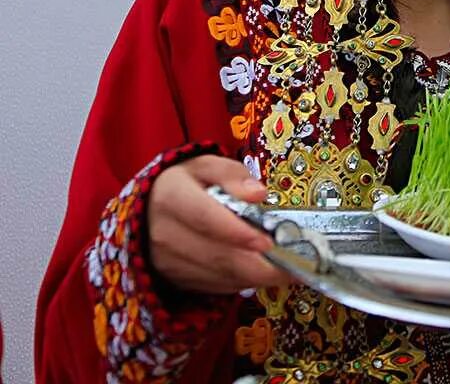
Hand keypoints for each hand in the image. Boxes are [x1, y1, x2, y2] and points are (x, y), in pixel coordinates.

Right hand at [147, 155, 292, 293]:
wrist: (151, 208)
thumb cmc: (187, 184)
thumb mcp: (207, 165)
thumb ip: (233, 175)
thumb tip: (258, 194)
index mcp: (171, 197)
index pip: (206, 219)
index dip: (238, 233)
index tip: (268, 241)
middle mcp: (164, 234)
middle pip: (217, 255)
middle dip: (259, 265)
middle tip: (295, 265)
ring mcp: (166, 261)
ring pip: (219, 275)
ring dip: (255, 276)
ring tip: (289, 270)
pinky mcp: (175, 279)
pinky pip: (215, 286)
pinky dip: (242, 281)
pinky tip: (263, 272)